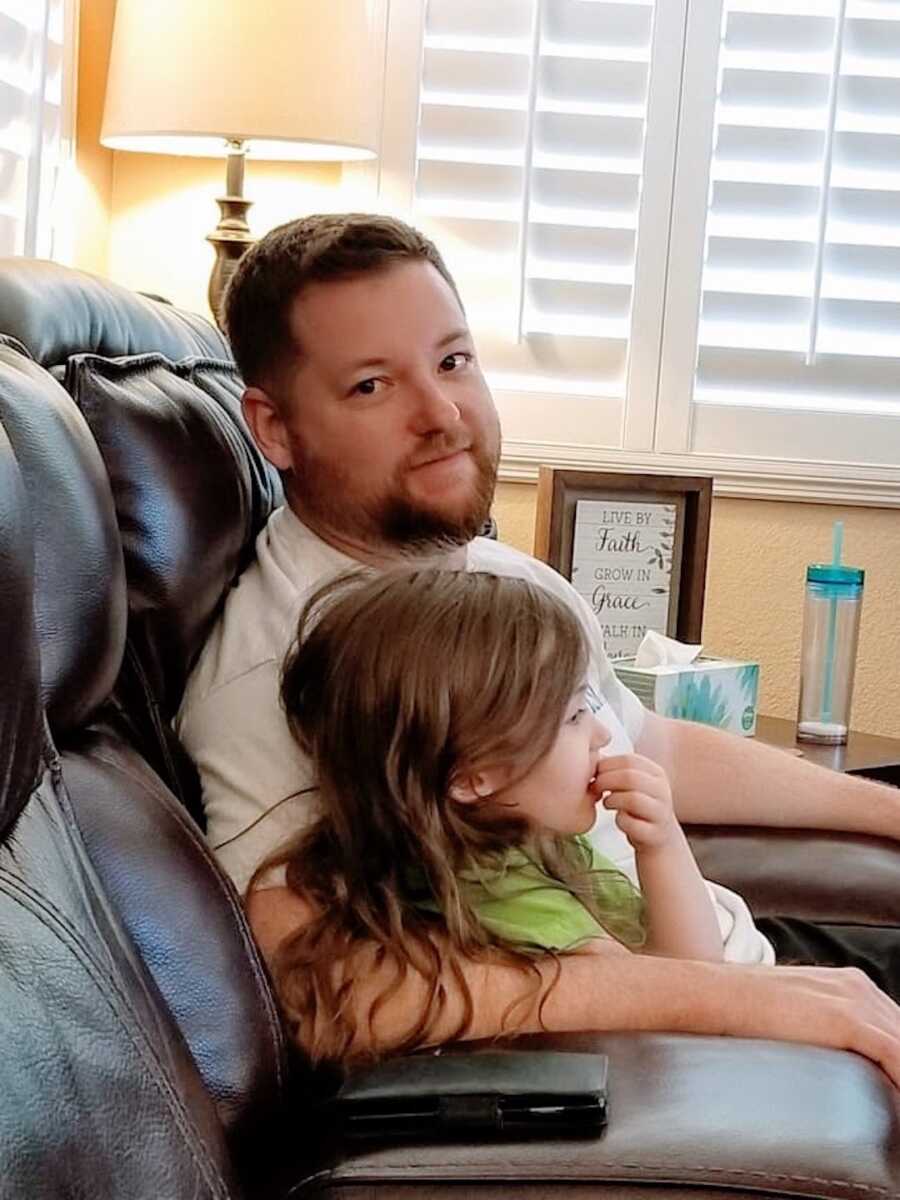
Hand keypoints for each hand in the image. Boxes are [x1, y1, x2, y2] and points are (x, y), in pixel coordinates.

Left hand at [592, 753, 678, 849]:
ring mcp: (661, 812)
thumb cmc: (638, 806)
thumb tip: (591, 756)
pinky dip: (620, 821)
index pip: (629, 760)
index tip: (595, 774)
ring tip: (606, 803)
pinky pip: (632, 824)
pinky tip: (619, 819)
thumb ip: (617, 770)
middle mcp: (662, 790)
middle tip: (595, 788)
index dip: (606, 765)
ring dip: (612, 800)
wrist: (659, 837)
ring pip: (632, 799)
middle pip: (630, 777)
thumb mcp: (633, 784)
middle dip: (605, 781)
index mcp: (656, 773)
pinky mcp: (655, 834)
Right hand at [737, 964, 899, 1088]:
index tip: (894, 1082)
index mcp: (849, 983)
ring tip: (899, 1104)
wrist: (717, 995)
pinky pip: (898, 1054)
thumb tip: (826, 1056)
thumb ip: (819, 1025)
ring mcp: (854, 999)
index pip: (894, 1025)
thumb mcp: (795, 1011)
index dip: (898, 1056)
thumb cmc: (743, 1009)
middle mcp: (858, 985)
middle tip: (898, 1096)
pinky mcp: (847, 1018)